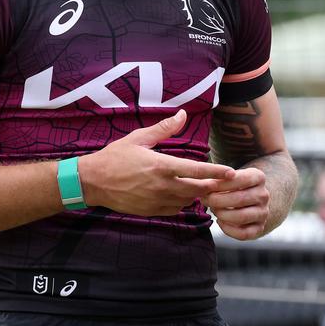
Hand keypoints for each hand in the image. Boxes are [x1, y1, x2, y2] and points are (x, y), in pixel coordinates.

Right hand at [78, 110, 234, 215]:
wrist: (93, 182)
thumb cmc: (115, 157)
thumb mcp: (139, 138)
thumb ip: (164, 129)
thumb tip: (182, 114)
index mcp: (162, 166)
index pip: (197, 170)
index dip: (216, 172)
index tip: (231, 172)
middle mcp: (162, 186)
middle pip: (197, 189)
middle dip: (211, 185)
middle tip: (221, 181)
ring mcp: (157, 201)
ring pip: (188, 201)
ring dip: (197, 194)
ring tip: (204, 186)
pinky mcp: (151, 211)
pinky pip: (175, 210)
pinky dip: (183, 203)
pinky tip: (183, 195)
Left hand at [203, 166, 269, 240]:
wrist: (248, 201)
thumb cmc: (233, 186)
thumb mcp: (229, 178)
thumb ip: (218, 179)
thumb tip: (204, 184)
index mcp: (258, 177)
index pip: (242, 179)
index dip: (222, 183)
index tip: (207, 186)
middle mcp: (264, 195)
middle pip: (240, 199)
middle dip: (218, 200)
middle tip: (205, 199)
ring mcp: (263, 213)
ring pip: (242, 217)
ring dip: (222, 214)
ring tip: (213, 209)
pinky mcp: (259, 228)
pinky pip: (244, 233)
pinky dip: (228, 229)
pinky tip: (220, 221)